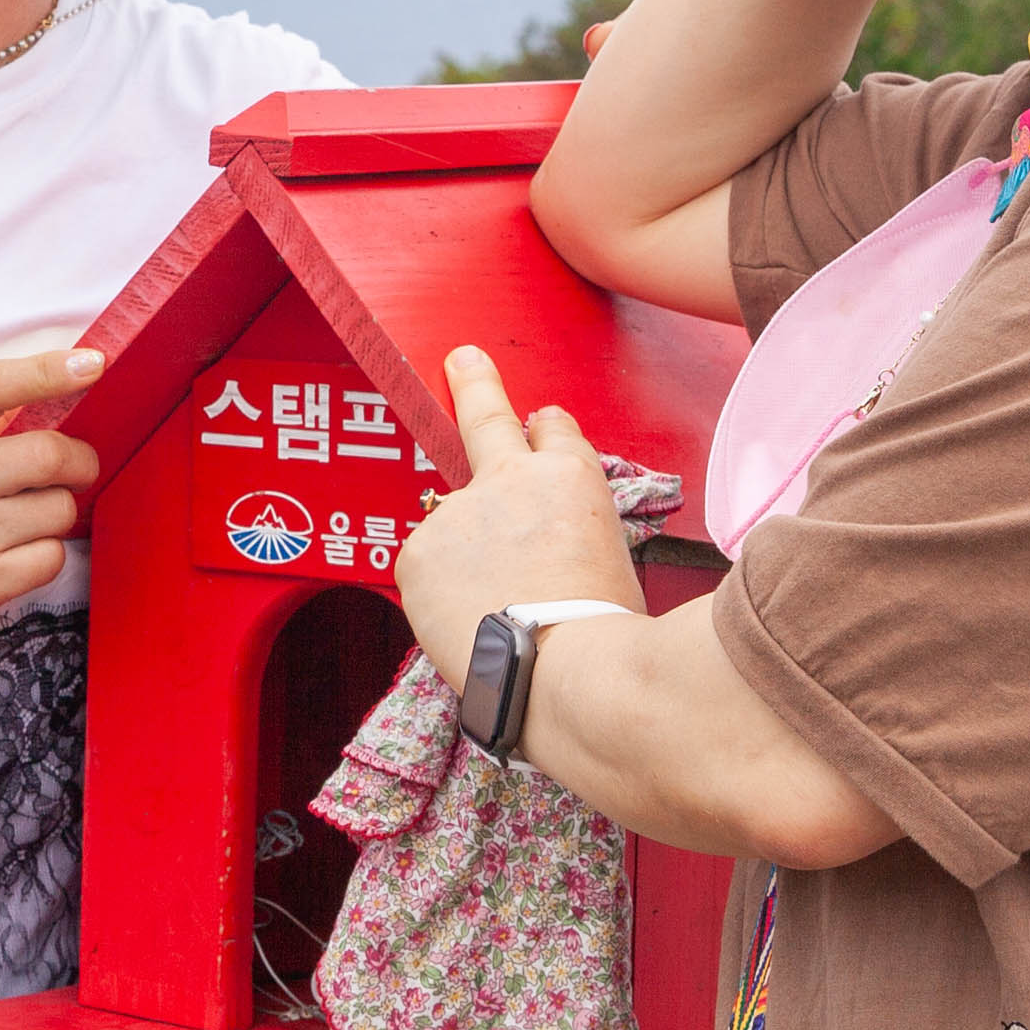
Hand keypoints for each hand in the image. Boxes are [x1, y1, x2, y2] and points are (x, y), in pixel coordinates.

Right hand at [0, 348, 103, 653]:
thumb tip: (59, 398)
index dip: (47, 370)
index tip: (90, 363)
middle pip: (49, 455)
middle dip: (80, 460)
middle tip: (74, 467)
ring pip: (60, 510)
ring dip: (56, 511)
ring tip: (23, 517)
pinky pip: (52, 558)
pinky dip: (44, 553)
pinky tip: (13, 552)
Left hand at [394, 346, 643, 658]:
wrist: (567, 670)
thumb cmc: (603, 634)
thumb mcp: (610, 561)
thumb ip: (564, 535)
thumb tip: (536, 554)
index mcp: (571, 478)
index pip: (552, 430)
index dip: (543, 430)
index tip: (536, 421)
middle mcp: (509, 478)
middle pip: (486, 418)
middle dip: (475, 384)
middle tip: (463, 360)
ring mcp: (458, 510)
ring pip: (454, 535)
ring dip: (466, 566)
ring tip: (499, 617)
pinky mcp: (418, 550)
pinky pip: (427, 574)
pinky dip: (442, 598)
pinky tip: (470, 625)